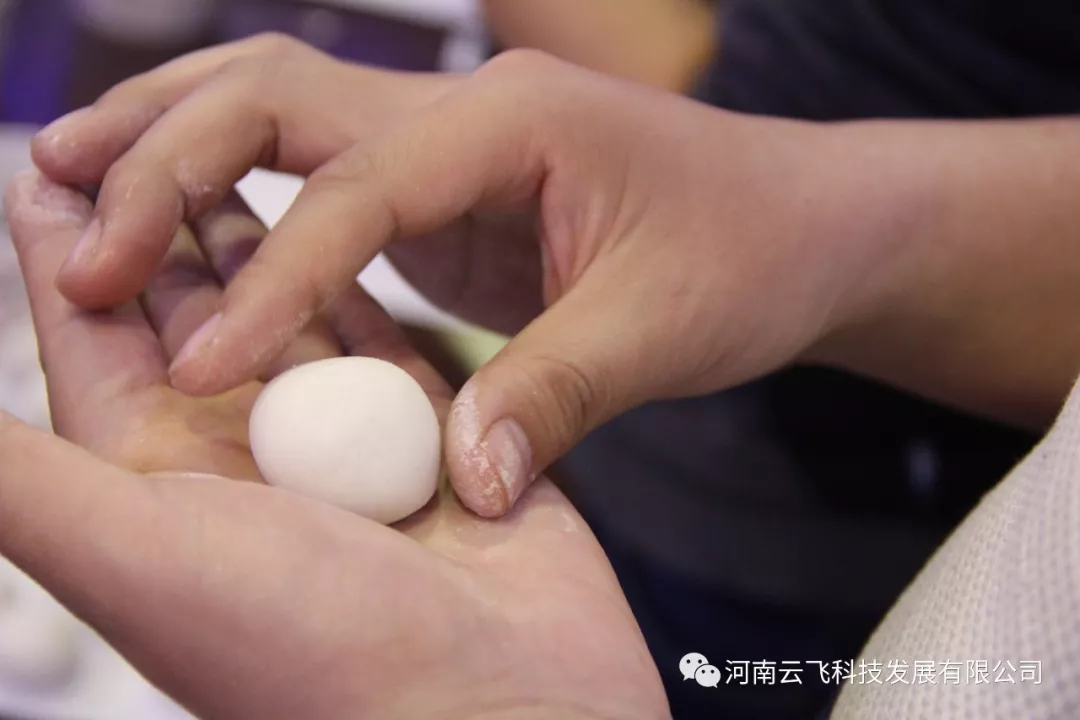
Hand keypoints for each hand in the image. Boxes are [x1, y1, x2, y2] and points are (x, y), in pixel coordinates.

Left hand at [0, 171, 668, 719]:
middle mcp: (247, 459)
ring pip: (295, 313)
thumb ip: (26, 477)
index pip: (94, 339)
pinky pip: (391, 339)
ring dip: (269, 238)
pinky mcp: (430, 435)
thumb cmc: (315, 654)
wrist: (502, 708)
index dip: (65, 250)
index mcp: (161, 481)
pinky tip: (356, 228)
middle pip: (195, 311)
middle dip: (166, 225)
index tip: (49, 163)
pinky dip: (369, 284)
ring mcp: (344, 447)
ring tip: (250, 154)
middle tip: (149, 130)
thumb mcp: (138, 550)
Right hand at [33, 39, 895, 516]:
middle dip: (161, 152)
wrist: (799, 220)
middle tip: (58, 215)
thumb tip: (461, 484)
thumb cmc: (750, 254)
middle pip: (274, 94)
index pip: (355, 191)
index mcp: (513, 124)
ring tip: (68, 183)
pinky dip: (234, 197)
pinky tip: (179, 232)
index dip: (275, 280)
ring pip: (278, 113)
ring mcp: (447, 143)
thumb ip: (554, 398)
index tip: (208, 364)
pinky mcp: (444, 190)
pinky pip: (315, 177)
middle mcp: (462, 112)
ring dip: (172, 145)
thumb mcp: (663, 329)